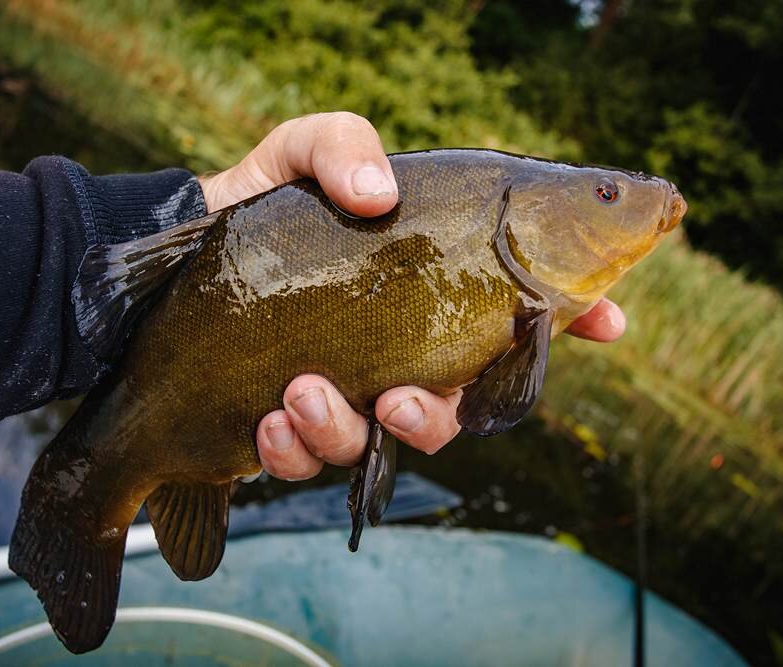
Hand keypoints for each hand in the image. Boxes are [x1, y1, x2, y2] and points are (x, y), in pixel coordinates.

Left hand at [198, 112, 625, 480]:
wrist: (173, 262)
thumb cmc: (258, 209)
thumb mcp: (295, 150)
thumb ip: (340, 143)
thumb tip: (378, 191)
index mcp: (424, 292)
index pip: (516, 316)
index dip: (574, 321)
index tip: (609, 323)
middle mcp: (398, 352)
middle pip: (456, 410)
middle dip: (436, 418)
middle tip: (397, 398)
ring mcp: (346, 395)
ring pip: (380, 445)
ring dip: (346, 432)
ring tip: (300, 393)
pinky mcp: (291, 428)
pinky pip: (308, 461)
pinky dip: (292, 450)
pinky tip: (267, 419)